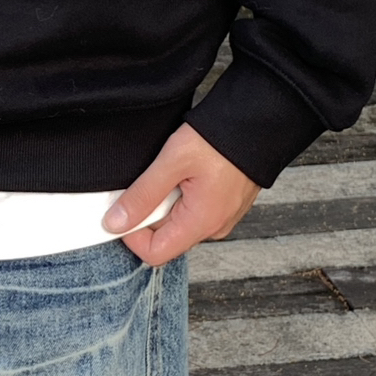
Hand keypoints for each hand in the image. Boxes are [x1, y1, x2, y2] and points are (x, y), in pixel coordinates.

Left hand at [104, 124, 260, 264]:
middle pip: (165, 238)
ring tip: (174, 173)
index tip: (125, 208)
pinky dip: (181, 196)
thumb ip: (143, 194)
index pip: (154, 253)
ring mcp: (221, 218)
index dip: (132, 235)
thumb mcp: (173, 161)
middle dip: (149, 214)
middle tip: (153, 181)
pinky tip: (186, 173)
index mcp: (201, 222)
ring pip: (178, 224)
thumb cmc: (222, 138)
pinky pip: (193, 212)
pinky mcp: (224, 206)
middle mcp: (214, 227)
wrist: (259, 122)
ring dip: (165, 203)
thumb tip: (115, 222)